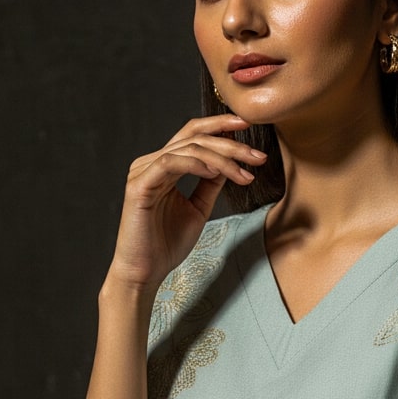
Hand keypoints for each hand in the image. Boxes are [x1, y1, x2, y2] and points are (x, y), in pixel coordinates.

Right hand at [107, 114, 266, 291]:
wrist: (145, 272)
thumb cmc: (167, 244)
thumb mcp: (198, 208)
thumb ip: (210, 184)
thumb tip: (228, 164)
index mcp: (163, 165)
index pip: (193, 134)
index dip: (220, 126)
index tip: (249, 126)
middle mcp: (151, 163)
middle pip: (194, 138)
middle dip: (230, 143)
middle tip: (258, 155)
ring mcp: (143, 171)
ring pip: (187, 148)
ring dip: (222, 157)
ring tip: (245, 172)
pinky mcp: (139, 185)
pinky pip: (170, 163)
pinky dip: (196, 164)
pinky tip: (216, 172)